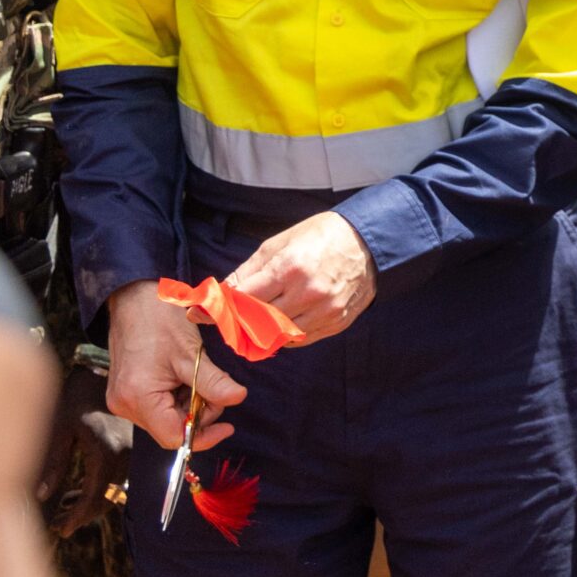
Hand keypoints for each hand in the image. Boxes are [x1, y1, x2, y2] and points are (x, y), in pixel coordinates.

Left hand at [35, 364, 132, 536]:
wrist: (102, 370)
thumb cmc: (77, 396)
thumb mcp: (60, 428)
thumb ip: (54, 463)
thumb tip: (44, 495)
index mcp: (107, 451)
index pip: (96, 496)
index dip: (77, 517)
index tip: (62, 529)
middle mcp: (125, 453)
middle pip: (108, 497)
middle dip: (84, 514)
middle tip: (61, 524)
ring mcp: (132, 449)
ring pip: (115, 488)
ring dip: (93, 501)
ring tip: (66, 505)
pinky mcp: (133, 445)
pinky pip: (119, 475)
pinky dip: (102, 487)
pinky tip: (82, 487)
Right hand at [105, 281, 245, 451]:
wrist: (134, 299)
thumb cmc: (160, 321)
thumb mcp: (192, 354)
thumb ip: (214, 382)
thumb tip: (237, 399)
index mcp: (138, 398)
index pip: (173, 437)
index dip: (203, 436)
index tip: (227, 425)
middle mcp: (125, 405)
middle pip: (171, 428)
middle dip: (199, 413)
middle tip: (215, 385)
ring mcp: (123, 399)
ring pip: (166, 417)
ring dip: (189, 403)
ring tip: (197, 373)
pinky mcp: (126, 392)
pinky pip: (158, 406)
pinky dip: (177, 396)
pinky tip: (184, 375)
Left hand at [227, 210, 377, 344]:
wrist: (370, 241)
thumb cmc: (321, 236)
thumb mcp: (279, 243)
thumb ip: (247, 271)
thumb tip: (219, 294)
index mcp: (290, 268)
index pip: (244, 298)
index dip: (223, 305)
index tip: (207, 311)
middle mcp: (308, 293)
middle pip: (258, 321)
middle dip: (240, 319)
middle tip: (233, 315)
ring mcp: (325, 311)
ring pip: (278, 336)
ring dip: (263, 330)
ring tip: (258, 319)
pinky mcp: (336, 322)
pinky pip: (300, 339)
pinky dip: (286, 335)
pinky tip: (284, 320)